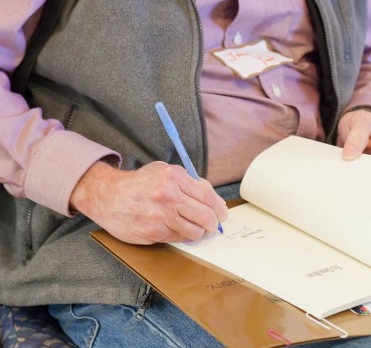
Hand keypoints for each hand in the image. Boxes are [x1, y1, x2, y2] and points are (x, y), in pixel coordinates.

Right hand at [70, 160, 228, 244]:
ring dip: (200, 232)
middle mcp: (169, 196)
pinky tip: (179, 229)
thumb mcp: (163, 171)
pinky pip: (179, 238)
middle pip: (206, 215)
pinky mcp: (154, 233)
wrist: (109, 196)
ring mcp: (161, 216)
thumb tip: (211, 197)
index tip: (222, 213)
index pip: (207, 195)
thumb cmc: (138, 183)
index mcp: (174, 177)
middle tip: (213, 224)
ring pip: (195, 231)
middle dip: (214, 223)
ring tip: (196, 228)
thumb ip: (187, 182)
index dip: (219, 207)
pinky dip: (184, 236)